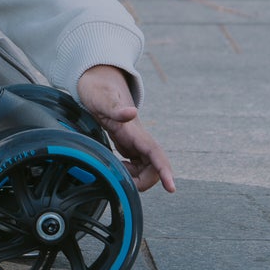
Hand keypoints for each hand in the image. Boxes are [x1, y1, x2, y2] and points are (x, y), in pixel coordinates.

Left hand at [76, 65, 175, 192]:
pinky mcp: (129, 145)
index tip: (172, 188)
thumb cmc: (98, 91)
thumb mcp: (101, 99)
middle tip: (120, 180)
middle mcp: (139, 139)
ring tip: (115, 170)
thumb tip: (132, 112)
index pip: (155, 153)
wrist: (98, 81)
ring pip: (147, 169)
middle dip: (143, 181)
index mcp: (134, 131)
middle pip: (154, 168)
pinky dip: (129, 173)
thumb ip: (115, 108)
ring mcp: (136, 142)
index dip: (164, 171)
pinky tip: (117, 167)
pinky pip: (137, 166)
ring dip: (136, 178)